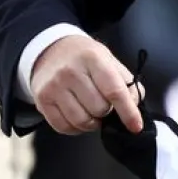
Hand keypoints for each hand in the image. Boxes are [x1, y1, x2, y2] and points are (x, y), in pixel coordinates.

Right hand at [30, 35, 144, 135]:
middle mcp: (70, 72)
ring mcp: (53, 87)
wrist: (51, 50)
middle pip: (98, 108)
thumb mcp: (109, 60)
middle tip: (105, 105)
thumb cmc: (85, 58)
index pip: (114, 90)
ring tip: (93, 112)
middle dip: (107, 112)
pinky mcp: (42, 100)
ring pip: (81, 120)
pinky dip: (76, 128)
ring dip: (93, 123)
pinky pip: (63, 127)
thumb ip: (126, 82)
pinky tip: (79, 117)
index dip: (128, 112)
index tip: (135, 126)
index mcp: (93, 58)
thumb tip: (134, 105)